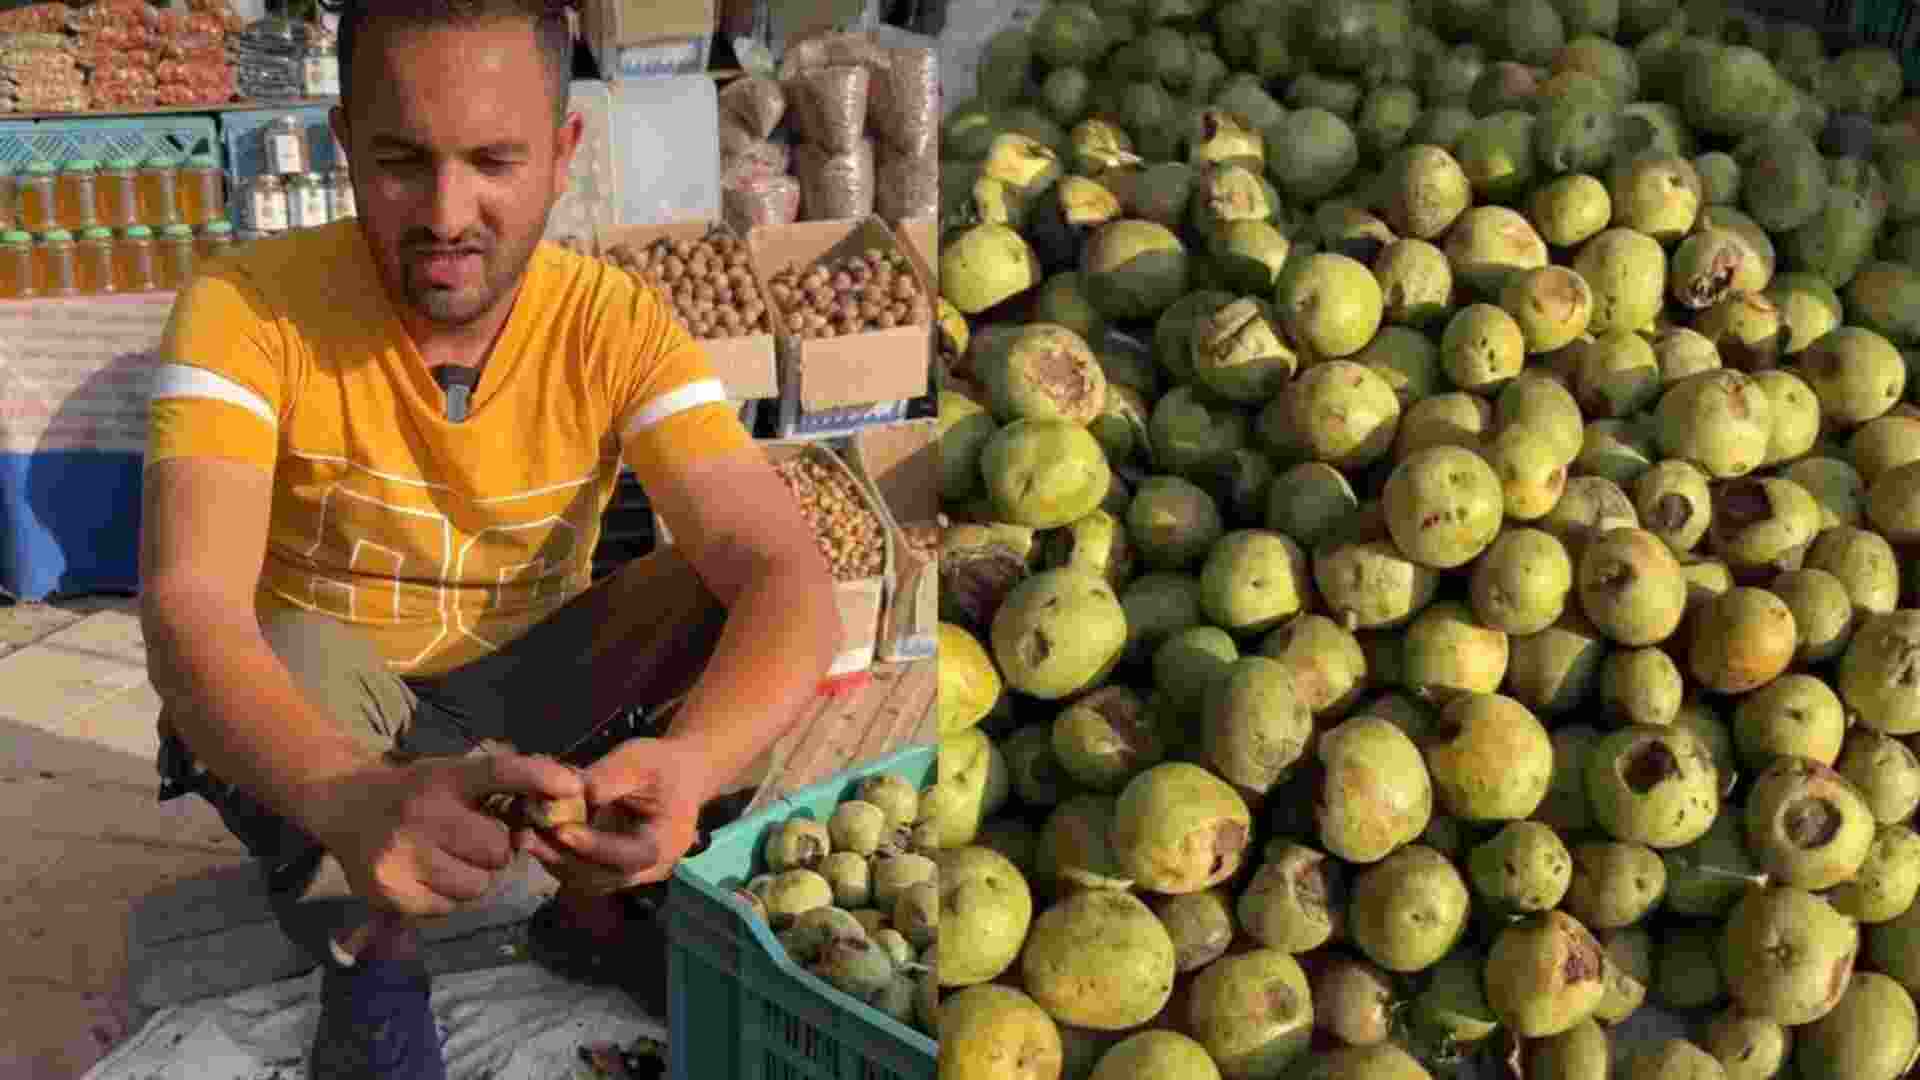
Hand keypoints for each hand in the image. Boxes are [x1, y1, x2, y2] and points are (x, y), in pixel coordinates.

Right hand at [309, 753, 584, 917]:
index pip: (498, 772)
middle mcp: (422, 815)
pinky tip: (428, 874)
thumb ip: (504, 782)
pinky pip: (450, 907)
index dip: (538, 777)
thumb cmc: (417, 790)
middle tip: (473, 838)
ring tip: (450, 858)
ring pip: (477, 886)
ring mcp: (402, 858)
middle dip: (494, 848)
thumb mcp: (454, 772)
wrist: (344, 807)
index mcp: (444, 777)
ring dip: (475, 876)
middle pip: (496, 849)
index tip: (573, 786)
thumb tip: (567, 790)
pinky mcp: (391, 894)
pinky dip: (448, 895)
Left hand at [517, 737, 717, 894]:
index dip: (595, 846)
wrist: (676, 779)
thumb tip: (575, 792)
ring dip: (552, 859)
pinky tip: (532, 835)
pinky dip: (554, 857)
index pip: (630, 856)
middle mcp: (649, 869)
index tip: (561, 829)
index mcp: (667, 842)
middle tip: (527, 832)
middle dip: (562, 856)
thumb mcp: (640, 760)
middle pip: (602, 876)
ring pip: (584, 880)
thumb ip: (610, 776)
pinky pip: (577, 873)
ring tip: (523, 832)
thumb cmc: (662, 766)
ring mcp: (627, 875)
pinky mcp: (608, 872)